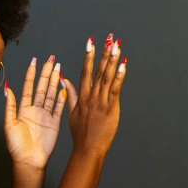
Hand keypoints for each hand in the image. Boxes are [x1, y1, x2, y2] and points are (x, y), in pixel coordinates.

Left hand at [4, 56, 66, 170]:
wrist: (29, 161)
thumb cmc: (16, 146)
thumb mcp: (9, 125)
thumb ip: (10, 106)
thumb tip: (8, 88)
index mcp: (24, 109)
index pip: (29, 87)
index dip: (32, 74)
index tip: (35, 61)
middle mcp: (36, 109)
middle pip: (42, 87)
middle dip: (47, 73)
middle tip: (52, 60)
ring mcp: (46, 115)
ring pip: (52, 94)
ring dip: (55, 81)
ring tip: (59, 68)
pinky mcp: (55, 123)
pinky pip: (60, 107)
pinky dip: (63, 97)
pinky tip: (65, 87)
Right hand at [63, 34, 125, 155]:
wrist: (87, 148)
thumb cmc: (81, 133)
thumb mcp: (72, 113)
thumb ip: (71, 94)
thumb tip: (64, 80)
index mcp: (82, 96)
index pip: (85, 71)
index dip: (88, 56)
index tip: (90, 42)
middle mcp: (91, 95)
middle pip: (98, 70)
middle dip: (103, 53)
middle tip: (109, 38)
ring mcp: (101, 101)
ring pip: (107, 76)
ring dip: (112, 60)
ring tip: (116, 46)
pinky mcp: (110, 107)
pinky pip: (116, 89)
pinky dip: (120, 76)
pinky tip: (123, 65)